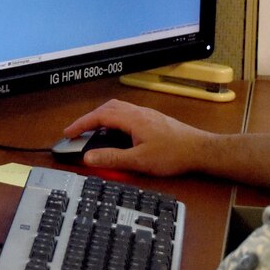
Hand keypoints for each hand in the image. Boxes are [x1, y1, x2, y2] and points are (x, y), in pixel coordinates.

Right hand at [62, 99, 210, 176]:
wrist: (200, 150)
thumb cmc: (175, 154)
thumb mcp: (140, 161)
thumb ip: (113, 159)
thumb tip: (89, 157)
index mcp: (133, 119)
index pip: (99, 116)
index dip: (81, 123)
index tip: (68, 132)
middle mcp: (138, 113)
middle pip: (107, 108)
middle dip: (89, 118)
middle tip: (78, 132)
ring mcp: (146, 115)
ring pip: (117, 110)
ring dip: (102, 118)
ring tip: (93, 132)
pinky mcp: (153, 121)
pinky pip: (127, 114)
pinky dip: (114, 121)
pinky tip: (116, 134)